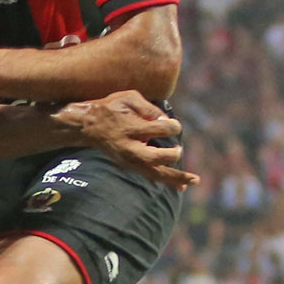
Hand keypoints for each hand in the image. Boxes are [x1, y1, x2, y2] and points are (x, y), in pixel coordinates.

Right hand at [53, 92, 198, 190]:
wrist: (88, 126)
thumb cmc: (111, 108)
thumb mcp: (128, 97)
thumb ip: (148, 107)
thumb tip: (166, 120)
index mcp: (130, 129)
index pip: (160, 128)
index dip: (171, 125)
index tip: (172, 123)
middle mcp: (130, 148)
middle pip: (155, 157)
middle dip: (172, 154)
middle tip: (178, 149)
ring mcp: (130, 160)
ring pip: (155, 172)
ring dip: (176, 177)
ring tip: (195, 180)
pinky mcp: (131, 166)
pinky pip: (151, 175)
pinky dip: (167, 181)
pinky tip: (181, 186)